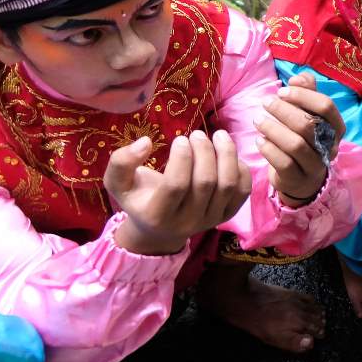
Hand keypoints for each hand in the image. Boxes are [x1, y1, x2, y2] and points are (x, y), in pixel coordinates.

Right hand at [105, 131, 251, 255]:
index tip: (180, 138)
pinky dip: (241, 169)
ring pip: (228, 185)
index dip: (181, 158)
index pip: (176, 185)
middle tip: (197, 134)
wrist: (158, 228)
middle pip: (205, 182)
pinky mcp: (227, 216)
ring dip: (227, 154)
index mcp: (158, 215)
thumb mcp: (118, 182)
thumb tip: (144, 142)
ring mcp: (210, 220)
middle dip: (205, 151)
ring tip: (219, 135)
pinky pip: (243, 191)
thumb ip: (121, 162)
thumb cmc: (138, 197)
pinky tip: (229, 154)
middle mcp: (187, 222)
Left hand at [255, 71, 346, 204]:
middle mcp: (330, 147)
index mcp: (337, 128)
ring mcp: (315, 165)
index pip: (326, 106)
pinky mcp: (298, 179)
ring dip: (273, 129)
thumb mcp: (308, 114)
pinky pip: (284, 163)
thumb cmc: (304, 139)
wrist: (301, 178)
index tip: (282, 91)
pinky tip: (259, 140)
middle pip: (309, 124)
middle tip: (266, 103)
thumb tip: (299, 78)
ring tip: (258, 120)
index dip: (303, 96)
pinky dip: (269, 149)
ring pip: (296, 145)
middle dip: (284, 110)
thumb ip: (307, 93)